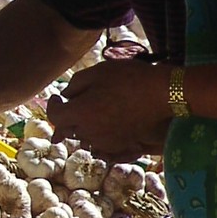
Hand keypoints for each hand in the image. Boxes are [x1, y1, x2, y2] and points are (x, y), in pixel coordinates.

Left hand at [46, 59, 170, 160]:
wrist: (163, 94)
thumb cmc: (129, 78)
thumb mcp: (97, 72)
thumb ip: (75, 85)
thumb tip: (66, 96)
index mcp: (80, 114)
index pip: (55, 116)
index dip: (53, 105)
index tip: (57, 97)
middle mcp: (89, 132)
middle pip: (68, 129)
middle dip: (67, 116)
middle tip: (71, 104)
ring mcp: (106, 142)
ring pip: (84, 137)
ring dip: (82, 127)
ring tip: (90, 112)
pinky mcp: (121, 146)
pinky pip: (101, 144)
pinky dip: (99, 134)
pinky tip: (105, 122)